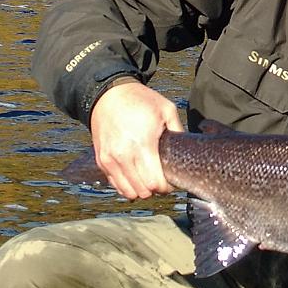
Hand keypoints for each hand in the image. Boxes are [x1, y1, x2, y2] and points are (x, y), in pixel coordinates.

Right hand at [88, 80, 182, 199]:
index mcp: (142, 144)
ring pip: (128, 192)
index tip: (171, 180)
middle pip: (142, 191)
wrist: (108, 94)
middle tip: (161, 179)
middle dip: (155, 190)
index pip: (154, 183)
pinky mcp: (101, 161)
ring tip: (148, 179)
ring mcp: (110, 159)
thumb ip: (178, 130)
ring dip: (140, 190)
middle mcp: (123, 155)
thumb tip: (186, 149)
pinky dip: (126, 185)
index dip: (166, 186)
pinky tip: (135, 175)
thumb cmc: (140, 100)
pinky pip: (116, 184)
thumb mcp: (166, 109)